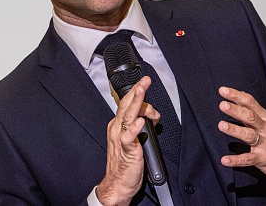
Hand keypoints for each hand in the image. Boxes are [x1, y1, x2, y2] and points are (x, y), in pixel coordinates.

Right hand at [96, 76, 159, 205]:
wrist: (116, 185)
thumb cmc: (124, 165)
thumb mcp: (132, 141)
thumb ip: (139, 128)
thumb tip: (149, 118)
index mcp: (117, 126)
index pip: (126, 105)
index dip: (135, 93)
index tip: (143, 82)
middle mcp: (117, 130)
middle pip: (126, 106)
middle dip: (136, 92)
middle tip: (144, 81)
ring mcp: (121, 139)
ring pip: (128, 116)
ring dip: (136, 103)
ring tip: (142, 92)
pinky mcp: (127, 151)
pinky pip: (130, 137)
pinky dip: (135, 128)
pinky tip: (141, 121)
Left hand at [217, 86, 265, 189]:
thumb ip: (251, 110)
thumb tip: (237, 95)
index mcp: (264, 118)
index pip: (250, 103)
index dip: (236, 96)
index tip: (222, 90)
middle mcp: (265, 129)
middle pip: (250, 117)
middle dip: (236, 110)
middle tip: (222, 105)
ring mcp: (265, 144)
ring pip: (249, 135)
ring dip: (235, 130)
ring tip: (221, 125)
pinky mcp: (263, 159)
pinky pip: (248, 159)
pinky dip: (236, 160)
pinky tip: (224, 160)